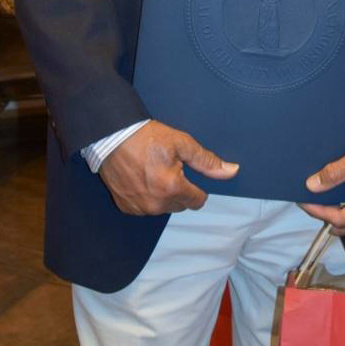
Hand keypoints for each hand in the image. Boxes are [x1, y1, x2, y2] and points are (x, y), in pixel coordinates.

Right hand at [99, 120, 237, 215]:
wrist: (113, 137)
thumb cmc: (148, 138)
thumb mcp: (182, 144)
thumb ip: (207, 161)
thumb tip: (232, 171)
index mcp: (172, 188)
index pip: (198, 201)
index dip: (197, 188)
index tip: (188, 175)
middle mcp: (156, 203)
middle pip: (181, 205)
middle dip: (179, 190)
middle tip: (168, 169)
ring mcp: (139, 207)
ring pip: (163, 208)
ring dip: (163, 195)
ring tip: (153, 173)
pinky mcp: (126, 207)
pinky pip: (145, 208)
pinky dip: (147, 197)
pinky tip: (141, 179)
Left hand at [300, 132, 344, 234]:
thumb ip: (335, 173)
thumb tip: (313, 185)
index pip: (340, 219)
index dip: (319, 212)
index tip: (304, 202)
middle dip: (325, 216)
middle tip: (309, 202)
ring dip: (334, 212)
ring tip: (318, 199)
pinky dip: (344, 207)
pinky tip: (333, 196)